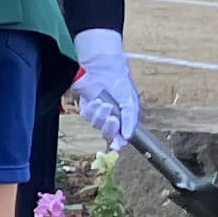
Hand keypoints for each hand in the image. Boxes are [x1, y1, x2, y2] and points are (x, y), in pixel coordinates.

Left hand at [70, 28, 141, 148]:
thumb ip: (130, 120)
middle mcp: (110, 120)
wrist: (106, 70)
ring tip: (105, 103)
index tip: (117, 146)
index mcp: (123, 120)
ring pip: (96, 124)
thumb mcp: (131, 102)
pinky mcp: (86, 108)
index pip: (121, 138)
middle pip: (107, 134)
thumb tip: (128, 135)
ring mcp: (98, 115)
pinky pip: (87, 115)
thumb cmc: (120, 84)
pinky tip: (96, 100)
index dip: (119, 144)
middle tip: (113, 119)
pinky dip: (92, 108)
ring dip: (101, 115)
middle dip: (110, 128)